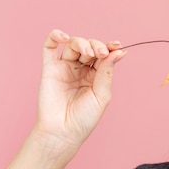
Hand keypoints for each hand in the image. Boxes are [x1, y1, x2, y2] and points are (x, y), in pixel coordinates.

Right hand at [33, 29, 126, 152]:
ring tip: (88, 53)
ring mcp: (65, 68)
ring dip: (82, 43)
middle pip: (89, 47)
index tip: (117, 45)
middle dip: (96, 46)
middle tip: (101, 54)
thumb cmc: (84, 118)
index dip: (110, 47)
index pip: (104, 55)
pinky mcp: (49, 68)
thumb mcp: (102, 94)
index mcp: (96, 76)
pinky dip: (55, 36)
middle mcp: (81, 69)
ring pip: (73, 44)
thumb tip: (119, 52)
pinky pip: (49, 47)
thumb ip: (106, 72)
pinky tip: (64, 37)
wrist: (63, 132)